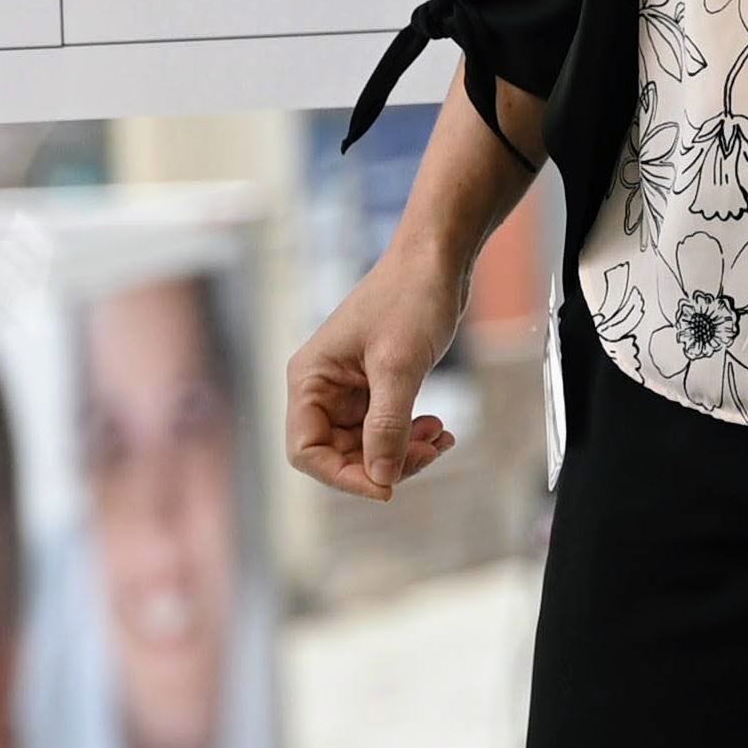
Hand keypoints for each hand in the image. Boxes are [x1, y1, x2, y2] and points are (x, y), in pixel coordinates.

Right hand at [286, 241, 468, 501]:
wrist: (436, 260)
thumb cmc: (410, 299)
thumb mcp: (399, 368)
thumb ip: (386, 427)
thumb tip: (381, 480)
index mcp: (310, 379)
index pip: (307, 451)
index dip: (344, 476)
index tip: (387, 487)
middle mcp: (322, 387)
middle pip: (340, 454)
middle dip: (384, 462)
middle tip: (429, 452)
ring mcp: (349, 388)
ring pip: (367, 446)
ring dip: (404, 451)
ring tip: (440, 438)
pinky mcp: (375, 385)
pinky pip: (386, 428)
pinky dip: (411, 435)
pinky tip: (439, 430)